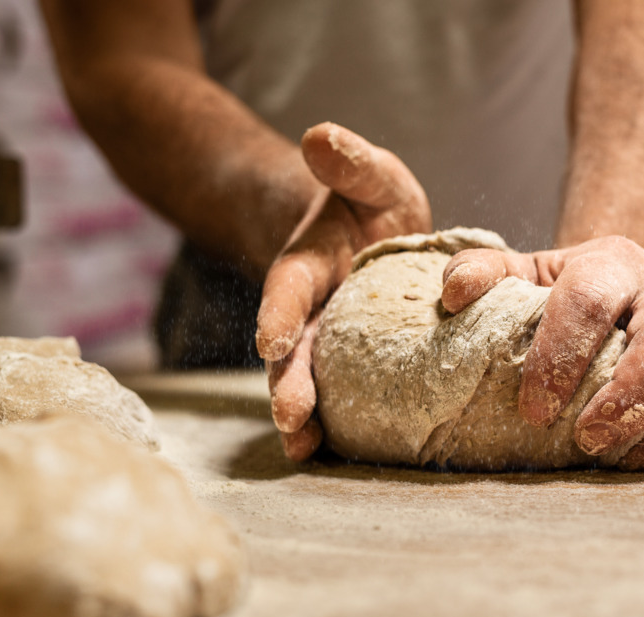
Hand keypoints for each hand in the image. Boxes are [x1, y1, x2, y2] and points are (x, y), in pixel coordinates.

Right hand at [257, 123, 430, 459]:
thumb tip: (321, 135)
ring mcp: (326, 340)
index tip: (270, 340)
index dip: (278, 313)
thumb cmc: (369, 201)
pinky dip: (333, 425)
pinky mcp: (350, 364)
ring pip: (308, 379)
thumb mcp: (369, 173)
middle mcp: (308, 309)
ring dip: (303, 414)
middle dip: (288, 382)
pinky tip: (334, 455)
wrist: (373, 233)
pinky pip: (339, 396)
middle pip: (292, 348)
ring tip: (303, 448)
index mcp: (307, 263)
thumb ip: (350, 160)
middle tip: (289, 418)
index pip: (287, 287)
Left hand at [440, 236, 643, 468]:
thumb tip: (454, 294)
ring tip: (630, 460)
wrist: (635, 288)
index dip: (560, 355)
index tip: (534, 410)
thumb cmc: (572, 296)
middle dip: (632, 396)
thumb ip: (487, 276)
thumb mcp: (526, 275)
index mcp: (613, 263)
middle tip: (590, 440)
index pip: (590, 299)